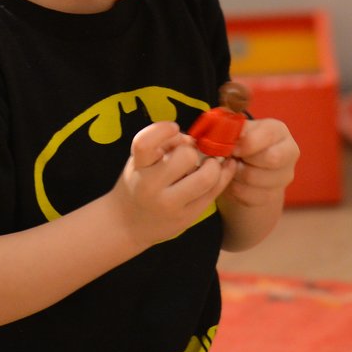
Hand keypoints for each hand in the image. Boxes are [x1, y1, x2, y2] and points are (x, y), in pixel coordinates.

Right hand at [111, 121, 236, 247]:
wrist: (128, 225)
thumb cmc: (137, 185)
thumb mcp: (140, 161)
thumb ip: (162, 145)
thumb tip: (193, 139)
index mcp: (138, 168)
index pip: (145, 143)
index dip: (162, 129)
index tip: (174, 127)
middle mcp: (151, 188)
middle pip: (186, 157)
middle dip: (193, 150)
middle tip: (193, 153)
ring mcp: (171, 205)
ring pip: (207, 178)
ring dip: (213, 165)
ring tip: (209, 163)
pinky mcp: (188, 217)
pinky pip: (214, 192)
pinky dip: (223, 175)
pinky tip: (224, 167)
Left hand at [225, 118, 298, 207]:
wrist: (245, 167)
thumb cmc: (241, 143)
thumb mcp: (239, 131)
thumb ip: (235, 130)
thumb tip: (227, 134)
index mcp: (279, 130)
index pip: (269, 135)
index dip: (247, 143)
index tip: (233, 148)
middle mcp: (289, 152)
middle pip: (271, 158)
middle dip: (246, 159)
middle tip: (232, 160)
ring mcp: (284, 176)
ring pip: (256, 179)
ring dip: (237, 175)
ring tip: (232, 169)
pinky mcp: (274, 195)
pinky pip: (251, 196)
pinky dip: (237, 190)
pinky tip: (235, 182)